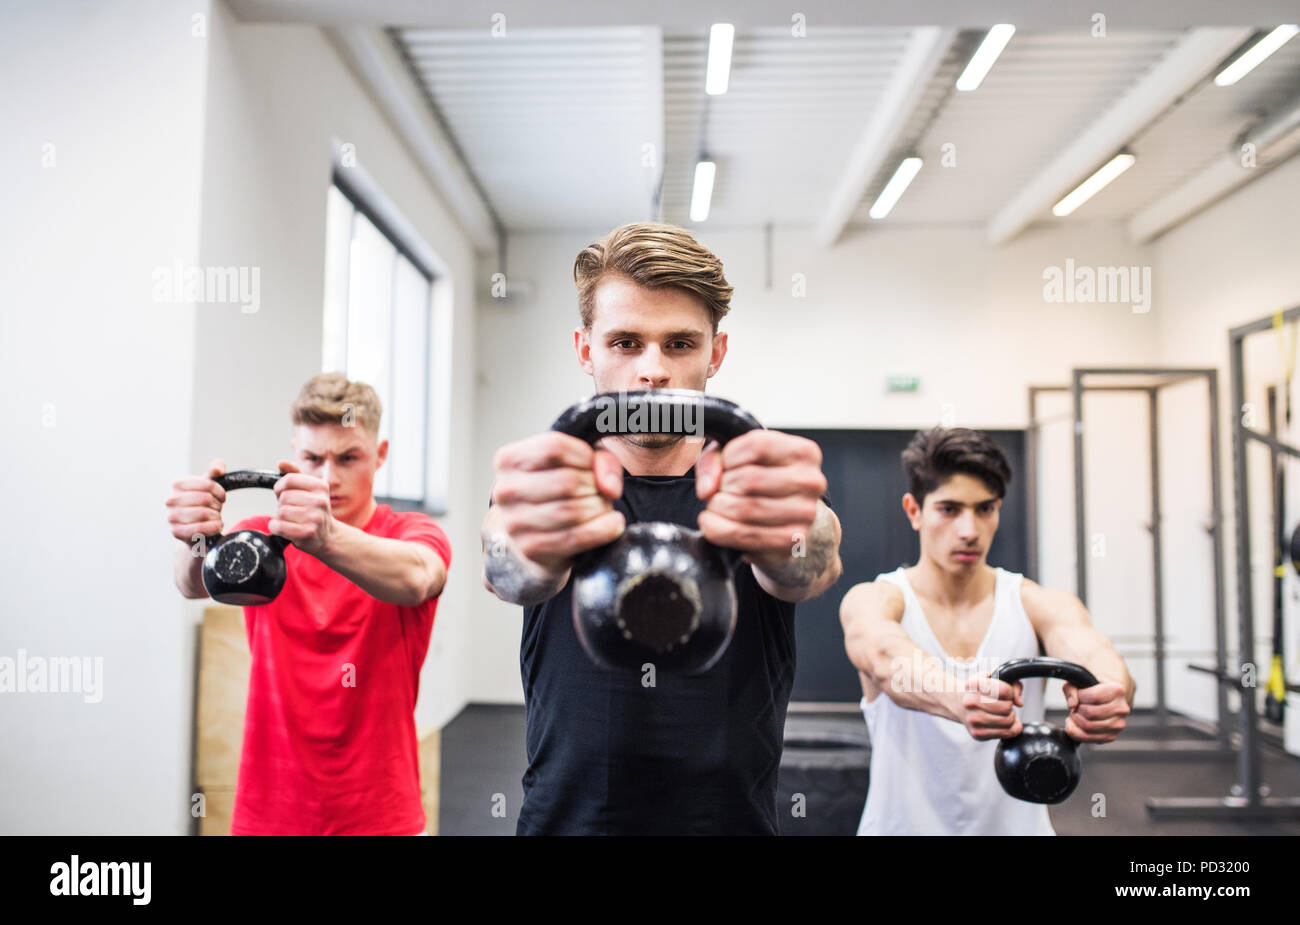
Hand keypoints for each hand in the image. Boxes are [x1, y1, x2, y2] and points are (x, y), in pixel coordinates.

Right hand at [166, 458, 226, 552]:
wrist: (194, 528)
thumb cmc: (201, 504)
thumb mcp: (208, 486)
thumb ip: (215, 472)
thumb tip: (218, 468)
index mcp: (177, 484)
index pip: (207, 484)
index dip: (219, 491)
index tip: (221, 497)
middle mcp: (171, 499)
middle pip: (206, 499)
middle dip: (217, 505)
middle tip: (216, 509)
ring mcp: (171, 516)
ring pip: (204, 513)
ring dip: (216, 517)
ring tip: (215, 518)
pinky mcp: (176, 532)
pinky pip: (200, 528)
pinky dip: (214, 527)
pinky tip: (215, 526)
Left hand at [268, 459, 333, 556]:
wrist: (326, 536)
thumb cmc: (313, 510)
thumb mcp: (308, 490)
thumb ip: (294, 474)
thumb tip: (280, 462)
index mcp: (321, 486)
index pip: (290, 480)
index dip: (280, 487)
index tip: (282, 494)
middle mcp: (321, 501)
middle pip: (284, 497)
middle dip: (281, 504)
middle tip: (291, 511)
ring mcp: (315, 517)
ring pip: (281, 512)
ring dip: (280, 517)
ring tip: (291, 520)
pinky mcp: (308, 532)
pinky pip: (279, 526)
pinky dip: (276, 527)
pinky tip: (284, 528)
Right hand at [490, 432, 625, 573]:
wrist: (538, 536)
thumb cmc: (556, 492)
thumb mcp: (578, 463)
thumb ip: (600, 461)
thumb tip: (610, 487)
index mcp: (508, 460)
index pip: (554, 447)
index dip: (584, 456)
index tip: (592, 466)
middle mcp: (505, 490)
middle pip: (566, 481)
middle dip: (594, 487)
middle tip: (600, 492)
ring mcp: (514, 522)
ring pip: (572, 510)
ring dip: (599, 508)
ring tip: (602, 507)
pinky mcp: (529, 547)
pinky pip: (575, 537)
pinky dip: (602, 530)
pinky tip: (612, 524)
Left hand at [694, 430, 825, 558]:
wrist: (783, 519)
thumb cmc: (758, 481)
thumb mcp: (735, 458)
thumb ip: (715, 461)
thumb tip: (707, 489)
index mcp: (803, 452)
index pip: (758, 445)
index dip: (729, 456)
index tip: (725, 465)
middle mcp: (811, 482)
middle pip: (749, 479)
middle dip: (721, 486)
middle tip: (718, 491)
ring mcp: (805, 514)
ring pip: (745, 509)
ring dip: (717, 508)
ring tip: (715, 506)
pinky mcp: (791, 541)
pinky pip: (744, 535)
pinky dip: (718, 530)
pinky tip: (712, 524)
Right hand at [958, 675, 1024, 739]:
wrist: (960, 705)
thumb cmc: (982, 692)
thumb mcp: (996, 679)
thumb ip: (1013, 685)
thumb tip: (1019, 703)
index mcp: (974, 684)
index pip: (1005, 690)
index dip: (1010, 692)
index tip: (1004, 693)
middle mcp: (970, 702)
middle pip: (1007, 707)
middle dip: (1009, 705)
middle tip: (1002, 704)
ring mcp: (972, 719)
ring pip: (1008, 721)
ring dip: (1010, 716)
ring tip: (1002, 713)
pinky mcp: (977, 733)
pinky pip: (1006, 733)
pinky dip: (1011, 727)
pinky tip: (1002, 722)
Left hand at [1063, 679, 1129, 742]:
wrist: (1107, 697)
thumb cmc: (1093, 687)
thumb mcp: (1081, 680)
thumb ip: (1071, 688)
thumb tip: (1072, 704)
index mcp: (1117, 691)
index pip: (1092, 697)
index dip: (1079, 696)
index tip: (1078, 695)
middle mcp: (1121, 709)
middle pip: (1090, 713)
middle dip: (1076, 710)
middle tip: (1075, 707)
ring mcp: (1118, 724)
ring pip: (1088, 727)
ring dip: (1075, 721)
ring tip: (1075, 714)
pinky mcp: (1112, 736)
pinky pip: (1089, 739)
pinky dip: (1076, 732)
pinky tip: (1074, 724)